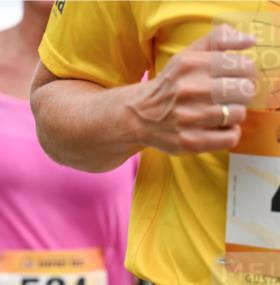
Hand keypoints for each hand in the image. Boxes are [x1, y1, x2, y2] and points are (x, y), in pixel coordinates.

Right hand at [130, 24, 256, 153]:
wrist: (137, 116)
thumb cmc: (171, 85)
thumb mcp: (188, 55)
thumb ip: (219, 40)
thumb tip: (250, 41)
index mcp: (191, 64)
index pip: (244, 66)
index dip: (245, 73)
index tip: (235, 78)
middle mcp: (189, 89)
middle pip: (244, 91)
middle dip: (241, 94)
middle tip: (229, 97)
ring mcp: (188, 117)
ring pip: (238, 114)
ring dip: (233, 114)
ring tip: (220, 112)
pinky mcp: (189, 141)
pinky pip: (230, 138)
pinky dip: (229, 134)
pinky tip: (217, 128)